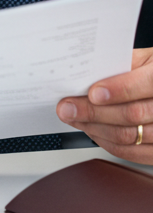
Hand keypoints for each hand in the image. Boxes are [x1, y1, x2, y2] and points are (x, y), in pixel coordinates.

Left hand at [57, 47, 152, 162]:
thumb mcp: (148, 59)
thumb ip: (123, 64)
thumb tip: (89, 72)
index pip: (144, 85)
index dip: (117, 90)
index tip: (92, 93)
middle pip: (132, 115)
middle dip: (94, 112)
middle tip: (67, 108)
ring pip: (129, 137)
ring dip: (95, 129)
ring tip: (74, 119)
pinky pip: (133, 153)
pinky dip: (108, 144)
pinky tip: (92, 132)